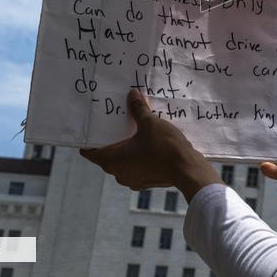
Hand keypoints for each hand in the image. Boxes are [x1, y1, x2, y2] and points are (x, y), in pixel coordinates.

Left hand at [79, 89, 222, 201]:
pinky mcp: (145, 182)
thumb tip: (132, 94)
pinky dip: (138, 158)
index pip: (89, 151)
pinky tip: (149, 147)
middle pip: (106, 155)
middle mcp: (117, 173)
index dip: (90, 139)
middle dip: (112, 140)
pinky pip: (135, 168)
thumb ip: (138, 109)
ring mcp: (131, 180)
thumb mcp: (150, 123)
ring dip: (126, 150)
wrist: (187, 169)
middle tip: (118, 124)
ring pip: (122, 162)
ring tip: (136, 134)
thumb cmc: (164, 147)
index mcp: (112, 160)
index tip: (94, 128)